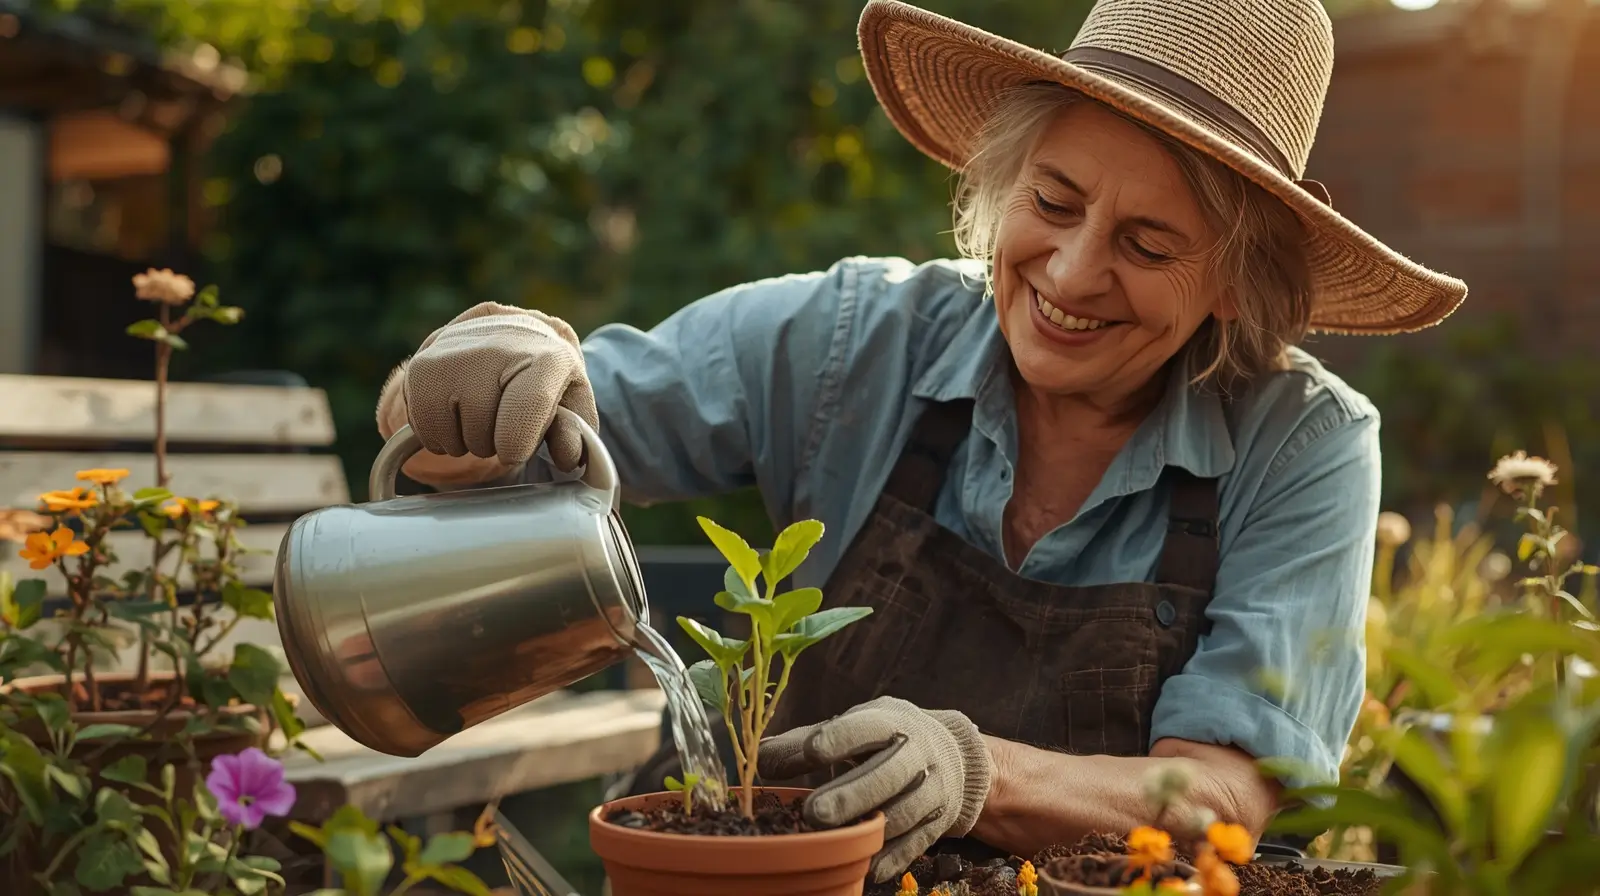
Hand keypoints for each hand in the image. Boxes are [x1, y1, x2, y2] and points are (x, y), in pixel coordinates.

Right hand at [389, 302, 597, 470]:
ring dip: (466, 442)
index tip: (515, 451)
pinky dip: (440, 436)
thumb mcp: (571, 399)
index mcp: (545, 358)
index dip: (517, 444)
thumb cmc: (544, 376)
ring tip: (481, 416)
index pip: (526, 409)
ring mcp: (454, 354)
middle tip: (503, 423)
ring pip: (452, 437)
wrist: (507, 332)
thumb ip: (574, 432)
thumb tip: (568, 457)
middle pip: (483, 434)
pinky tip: (457, 415)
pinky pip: (424, 429)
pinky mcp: (421, 365)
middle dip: (494, 444)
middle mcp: (497, 347)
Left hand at [758, 696, 993, 883]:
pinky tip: (868, 869)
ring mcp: (933, 788)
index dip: (840, 737)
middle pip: (888, 774)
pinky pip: (917, 843)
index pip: (867, 726)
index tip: (812, 750)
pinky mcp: (938, 821)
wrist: (955, 755)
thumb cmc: (885, 739)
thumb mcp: (853, 727)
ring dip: (870, 829)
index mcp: (889, 722)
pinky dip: (893, 858)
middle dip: (852, 794)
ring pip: (905, 812)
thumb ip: (804, 742)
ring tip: (834, 842)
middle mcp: (917, 753)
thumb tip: (758, 758)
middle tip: (813, 813)